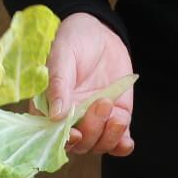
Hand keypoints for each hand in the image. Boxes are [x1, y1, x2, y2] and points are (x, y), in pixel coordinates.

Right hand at [47, 12, 134, 156]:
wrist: (100, 31)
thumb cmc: (74, 40)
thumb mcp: (62, 55)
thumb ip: (58, 84)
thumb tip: (56, 115)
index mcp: (51, 106)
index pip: (52, 133)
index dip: (63, 139)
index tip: (75, 133)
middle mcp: (71, 118)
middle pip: (79, 143)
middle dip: (92, 130)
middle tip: (102, 102)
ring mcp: (94, 119)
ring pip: (99, 144)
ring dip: (108, 136)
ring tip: (116, 113)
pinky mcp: (115, 116)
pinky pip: (118, 141)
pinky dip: (122, 146)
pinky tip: (126, 141)